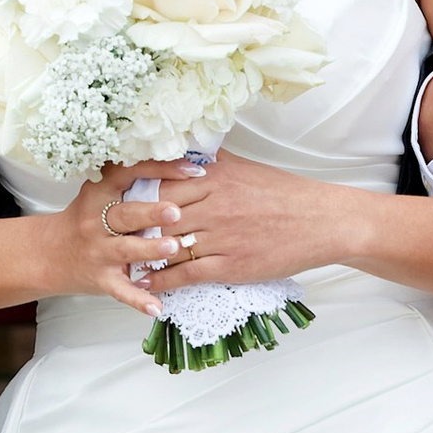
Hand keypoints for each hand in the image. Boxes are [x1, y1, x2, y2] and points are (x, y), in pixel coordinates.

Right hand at [45, 169, 198, 320]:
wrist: (50, 253)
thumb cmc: (85, 219)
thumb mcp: (101, 192)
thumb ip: (133, 178)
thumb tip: (181, 161)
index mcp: (100, 193)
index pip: (130, 174)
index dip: (161, 169)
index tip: (192, 169)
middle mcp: (96, 221)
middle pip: (125, 215)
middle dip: (151, 212)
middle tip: (176, 211)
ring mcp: (98, 251)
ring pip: (125, 250)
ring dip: (150, 249)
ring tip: (174, 247)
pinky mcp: (100, 278)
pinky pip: (121, 290)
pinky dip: (138, 299)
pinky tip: (157, 306)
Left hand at [133, 147, 353, 287]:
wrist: (322, 221)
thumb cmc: (286, 194)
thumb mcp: (247, 168)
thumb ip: (214, 161)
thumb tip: (188, 150)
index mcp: (216, 178)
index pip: (163, 183)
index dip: (138, 194)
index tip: (119, 202)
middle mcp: (214, 205)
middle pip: (159, 215)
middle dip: (133, 226)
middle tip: (110, 234)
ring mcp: (221, 236)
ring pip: (168, 245)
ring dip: (142, 255)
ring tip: (120, 260)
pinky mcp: (230, 265)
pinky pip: (186, 274)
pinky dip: (161, 280)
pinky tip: (146, 283)